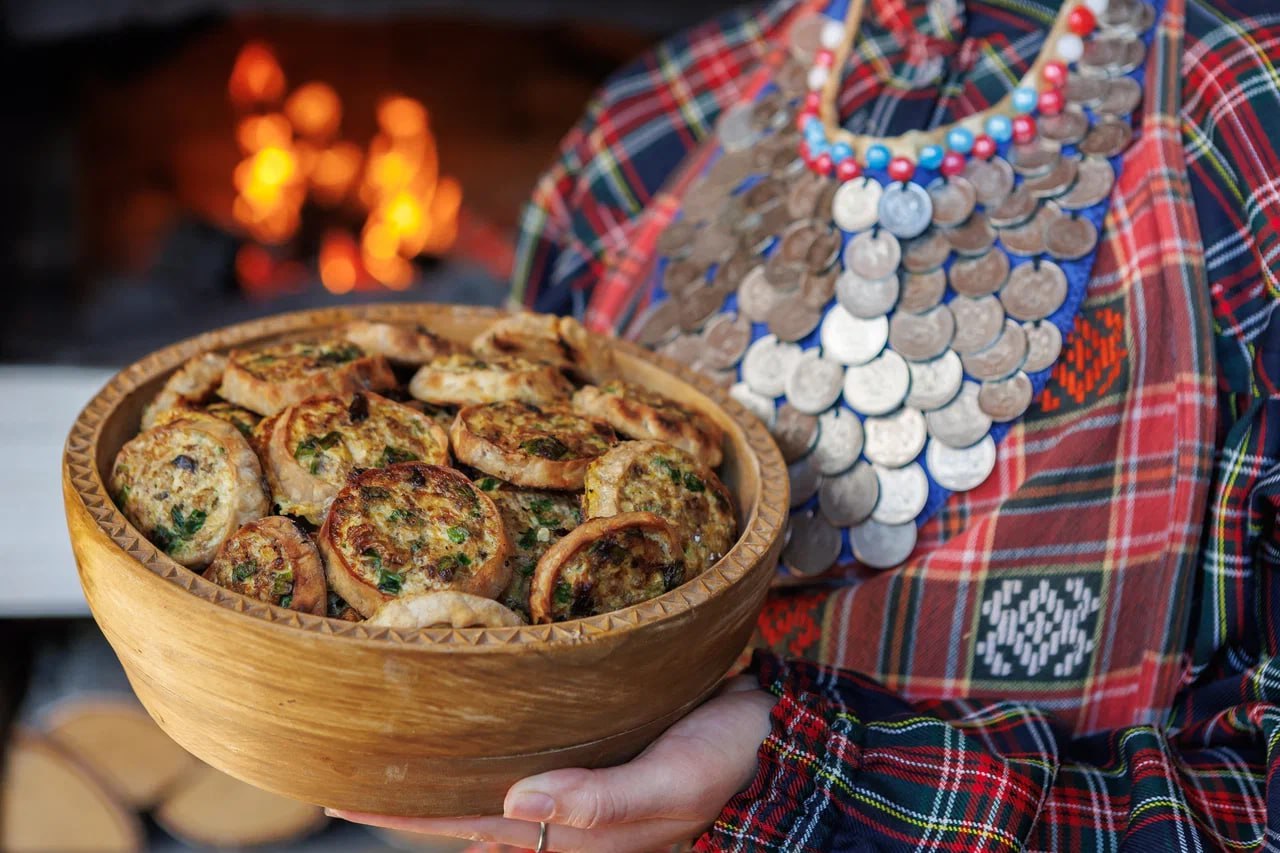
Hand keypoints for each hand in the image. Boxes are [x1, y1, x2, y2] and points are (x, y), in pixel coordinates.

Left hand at [330, 677, 774, 852]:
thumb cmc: (722, 767)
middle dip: (405, 781)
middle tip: (342, 744)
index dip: (401, 812)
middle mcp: (555, 804)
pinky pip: (519, 735)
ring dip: (438, 751)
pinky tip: (462, 695)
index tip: (340, 790)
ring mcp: (568, 770)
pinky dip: (482, 723)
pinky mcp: (585, 736)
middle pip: (462, 798)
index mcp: (565, 827)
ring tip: (383, 719)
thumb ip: (597, 803)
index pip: (462, 822)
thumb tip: (513, 802)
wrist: (769, 735)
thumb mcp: (668, 789)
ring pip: (485, 766)